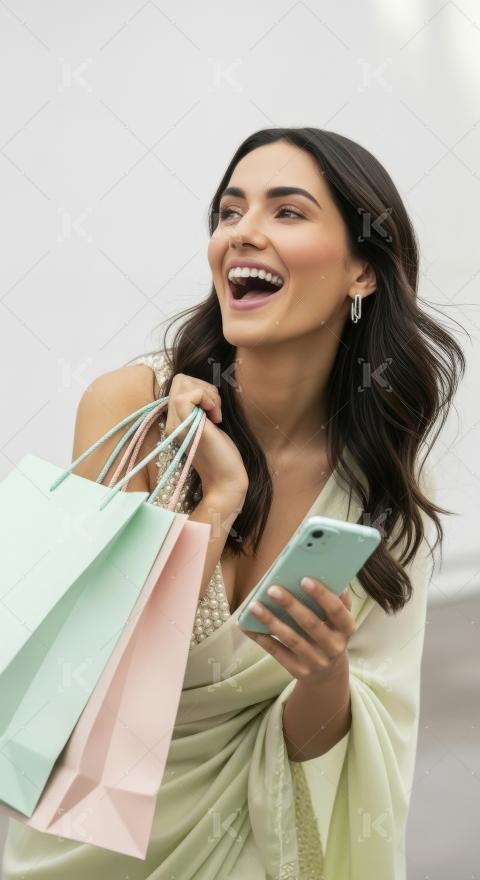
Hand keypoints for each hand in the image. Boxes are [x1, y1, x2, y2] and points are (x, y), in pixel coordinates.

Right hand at [164, 372, 247, 496]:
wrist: (226, 478)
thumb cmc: (223, 454)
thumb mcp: (210, 424)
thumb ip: (202, 408)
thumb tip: (205, 387)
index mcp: (176, 420)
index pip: (178, 385)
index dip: (200, 388)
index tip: (213, 410)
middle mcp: (171, 421)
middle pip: (180, 379)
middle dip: (204, 387)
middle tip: (215, 410)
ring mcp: (176, 424)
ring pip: (182, 382)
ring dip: (207, 393)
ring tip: (216, 415)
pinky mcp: (186, 426)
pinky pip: (188, 395)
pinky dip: (207, 398)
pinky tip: (216, 417)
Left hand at [237, 579, 355, 687]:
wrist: (328, 674)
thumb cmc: (330, 634)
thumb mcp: (340, 620)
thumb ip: (337, 600)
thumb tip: (328, 574)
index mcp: (347, 628)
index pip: (336, 610)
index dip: (321, 595)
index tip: (304, 579)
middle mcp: (334, 647)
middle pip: (310, 624)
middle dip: (291, 605)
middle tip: (272, 589)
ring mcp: (316, 661)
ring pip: (291, 639)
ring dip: (271, 621)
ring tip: (254, 606)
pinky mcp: (299, 671)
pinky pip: (277, 652)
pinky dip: (260, 638)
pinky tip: (246, 626)